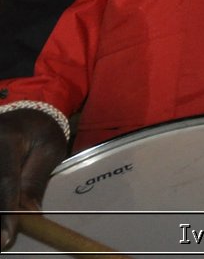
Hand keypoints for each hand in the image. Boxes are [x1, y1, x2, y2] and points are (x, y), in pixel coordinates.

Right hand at [0, 110, 68, 251]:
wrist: (26, 115)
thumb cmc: (42, 132)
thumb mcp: (49, 152)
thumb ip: (35, 182)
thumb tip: (29, 216)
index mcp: (7, 139)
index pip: (5, 182)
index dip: (5, 212)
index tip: (6, 238)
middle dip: (0, 214)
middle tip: (3, 238)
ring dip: (0, 206)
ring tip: (5, 227)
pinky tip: (5, 212)